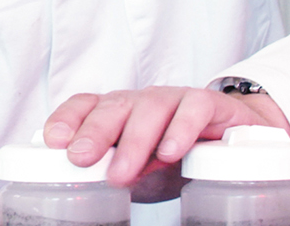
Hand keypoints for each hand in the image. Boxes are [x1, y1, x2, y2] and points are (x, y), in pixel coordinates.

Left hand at [42, 85, 289, 201]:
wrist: (236, 139)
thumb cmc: (177, 154)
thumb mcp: (139, 168)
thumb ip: (114, 171)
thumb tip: (83, 190)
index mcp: (118, 112)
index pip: (85, 104)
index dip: (67, 118)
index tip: (53, 141)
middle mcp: (142, 102)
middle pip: (113, 107)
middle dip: (94, 132)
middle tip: (80, 159)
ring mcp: (175, 99)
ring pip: (150, 108)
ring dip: (133, 140)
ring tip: (122, 172)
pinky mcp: (209, 104)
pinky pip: (194, 109)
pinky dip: (181, 129)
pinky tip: (169, 152)